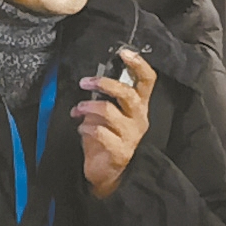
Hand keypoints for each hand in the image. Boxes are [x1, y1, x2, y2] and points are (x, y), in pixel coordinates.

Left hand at [75, 48, 154, 201]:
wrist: (107, 174)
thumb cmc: (106, 139)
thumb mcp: (105, 115)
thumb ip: (103, 98)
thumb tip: (90, 82)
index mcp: (139, 106)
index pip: (147, 81)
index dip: (138, 64)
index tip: (124, 52)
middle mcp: (139, 119)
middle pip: (128, 94)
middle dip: (104, 84)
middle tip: (85, 82)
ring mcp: (131, 135)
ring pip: (110, 111)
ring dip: (88, 107)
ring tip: (77, 109)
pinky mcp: (120, 151)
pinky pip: (99, 132)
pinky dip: (85, 127)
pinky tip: (80, 129)